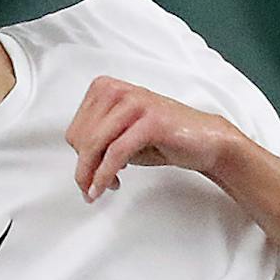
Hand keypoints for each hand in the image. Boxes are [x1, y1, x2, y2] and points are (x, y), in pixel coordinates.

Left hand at [64, 76, 241, 200]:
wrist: (205, 140)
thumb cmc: (163, 137)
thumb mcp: (121, 137)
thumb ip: (98, 143)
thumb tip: (80, 165)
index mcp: (107, 88)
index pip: (75, 129)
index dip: (78, 156)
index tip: (88, 173)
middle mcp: (119, 91)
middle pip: (80, 138)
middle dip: (84, 168)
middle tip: (91, 186)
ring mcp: (136, 103)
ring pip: (95, 145)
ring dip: (91, 175)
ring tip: (96, 191)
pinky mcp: (150, 121)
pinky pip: (116, 153)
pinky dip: (105, 175)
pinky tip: (104, 188)